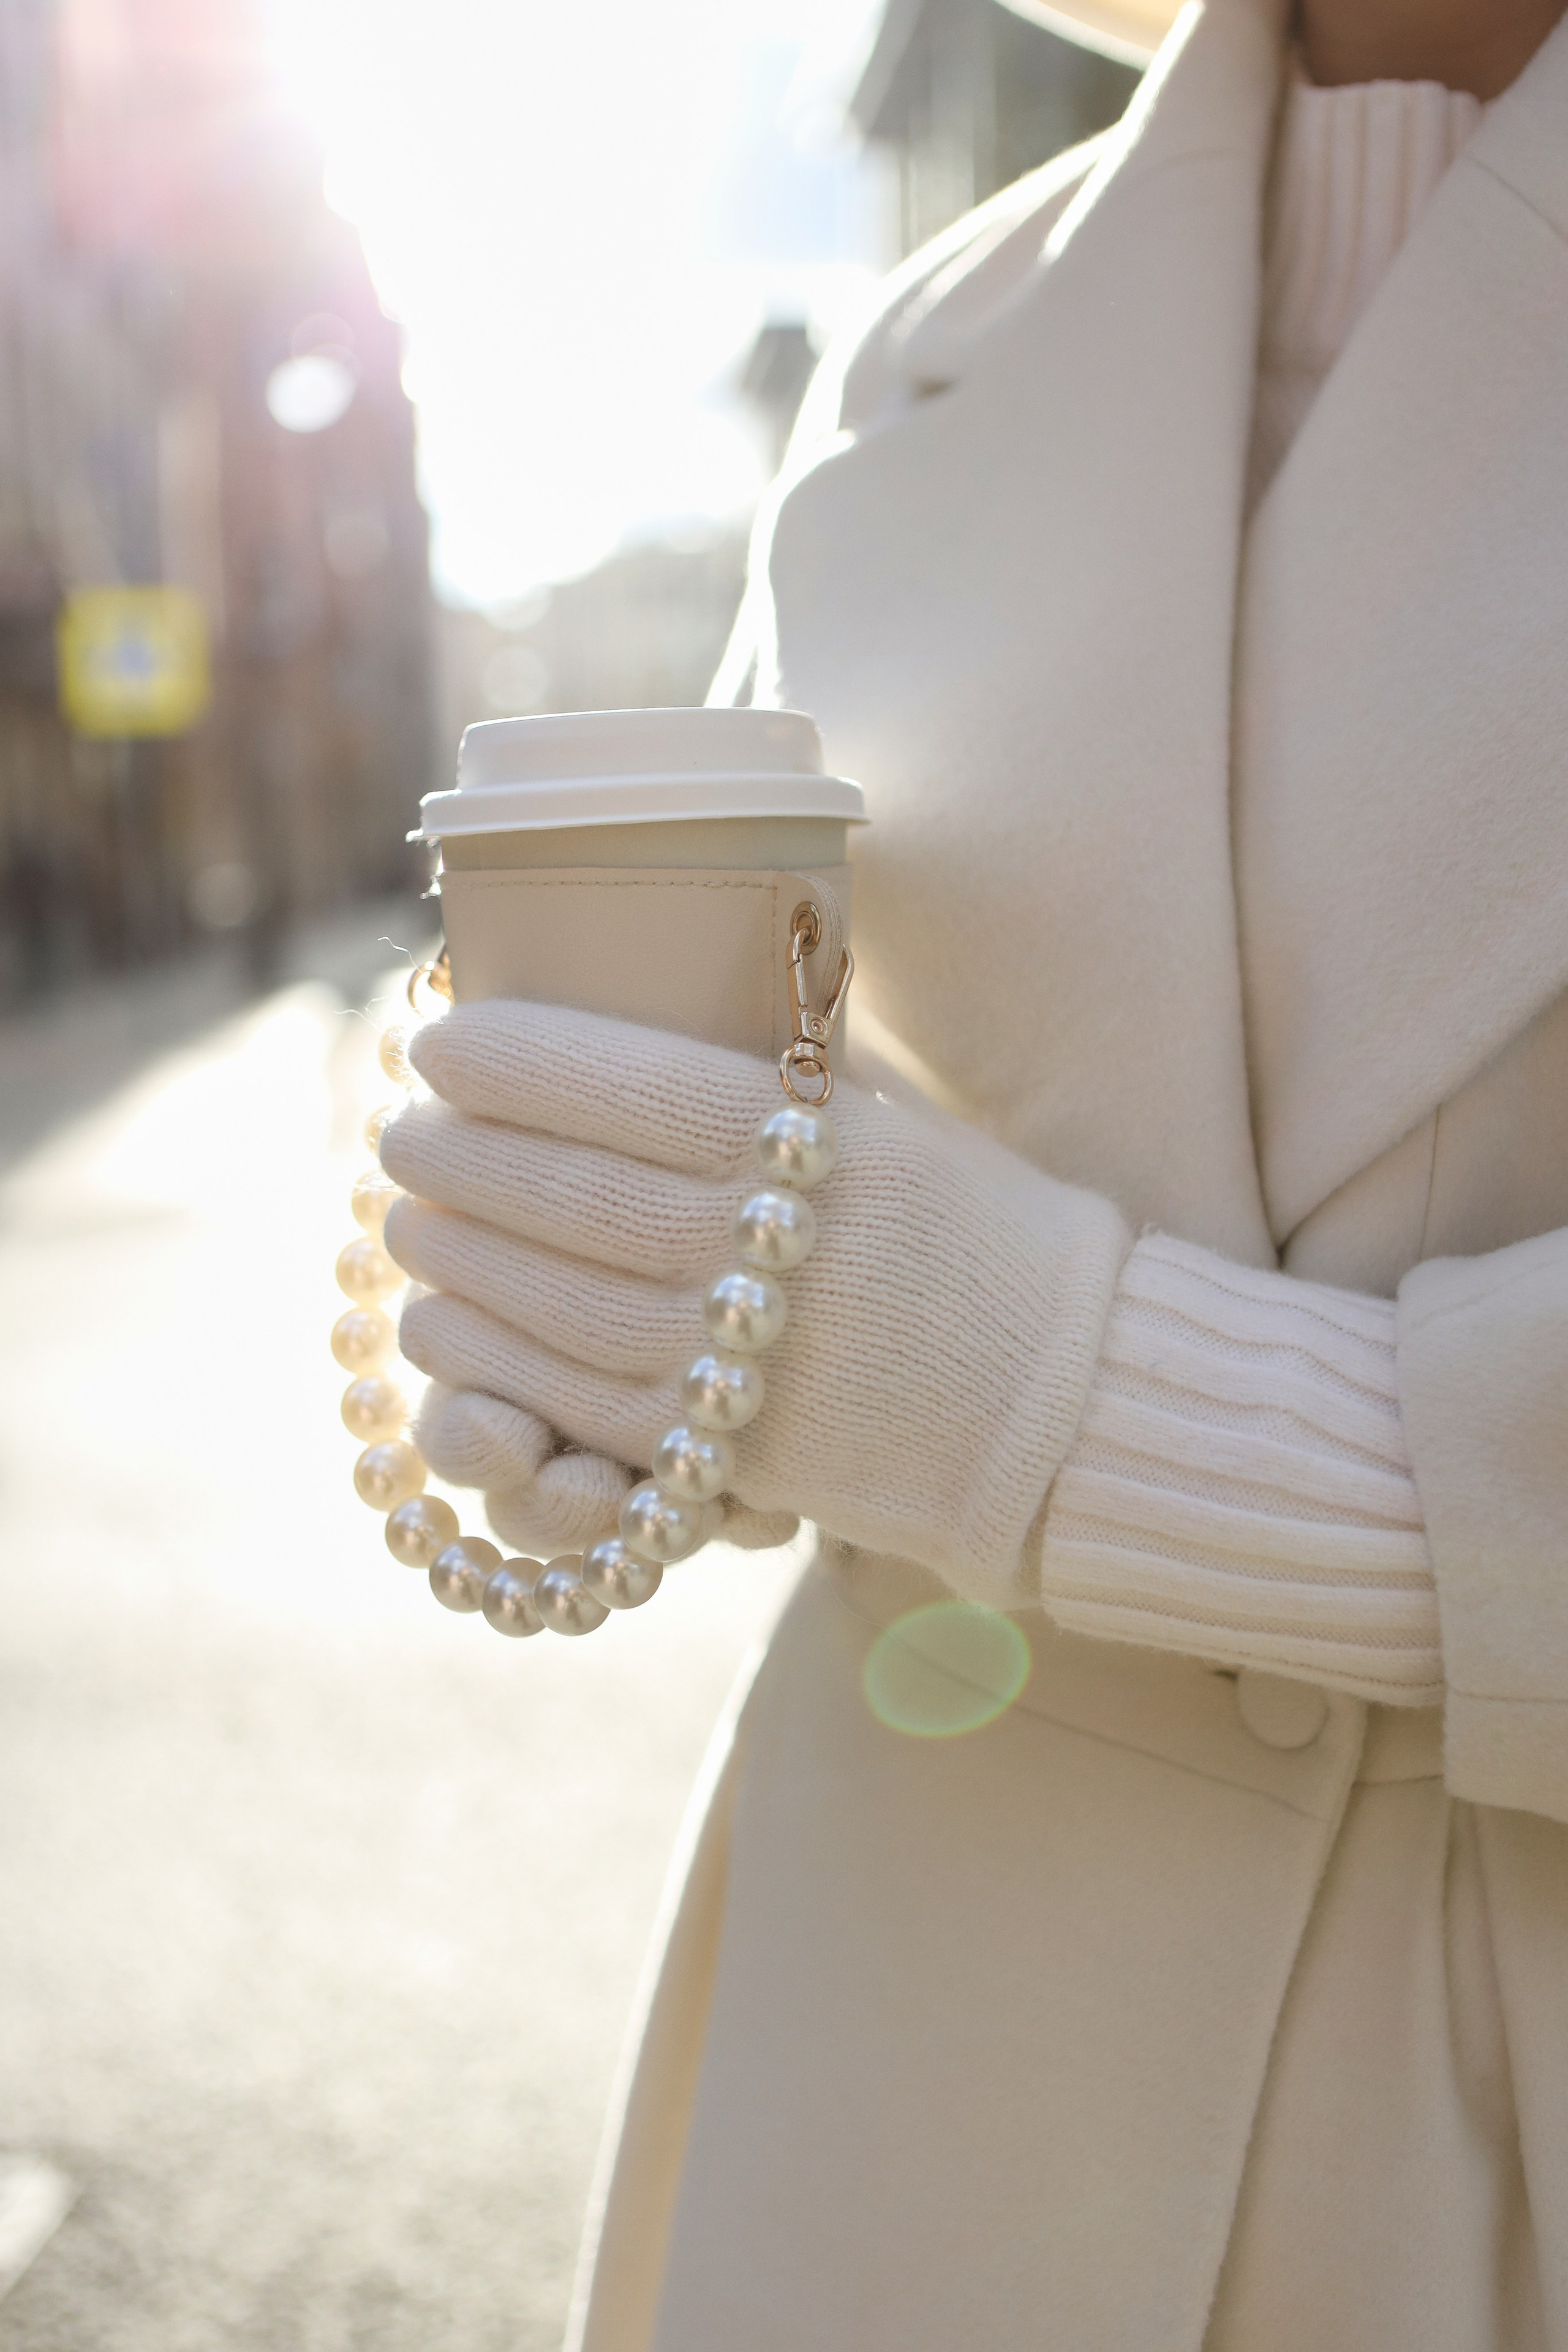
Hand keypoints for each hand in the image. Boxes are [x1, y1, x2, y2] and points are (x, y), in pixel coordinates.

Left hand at [380, 1000, 1127, 1604]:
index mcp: (825, 1147)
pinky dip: (492, 1362)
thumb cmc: (985, 1238)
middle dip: (459, 1159)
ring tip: (403, 1224)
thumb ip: (778, 1090)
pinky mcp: (741, 1459)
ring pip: (557, 1304)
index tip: (441, 1044)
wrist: (1080, 1400)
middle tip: (400, 1134)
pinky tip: (441, 1324)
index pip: (632, 1087)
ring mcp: (760, 1363)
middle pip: (574, 1195)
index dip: (517, 1061)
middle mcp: (785, 1251)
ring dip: (456, 1259)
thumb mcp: (896, 1127)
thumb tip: (642, 1025)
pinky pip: (584, 1406)